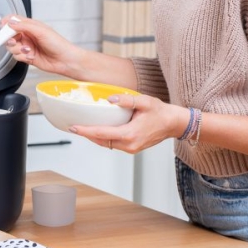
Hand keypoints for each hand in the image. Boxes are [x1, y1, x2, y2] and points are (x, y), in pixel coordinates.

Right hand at [2, 16, 83, 77]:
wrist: (65, 60)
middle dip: (10, 39)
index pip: (14, 21)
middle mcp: (28, 36)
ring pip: (12, 47)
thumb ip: (24, 26)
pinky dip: (22, 56)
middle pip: (10, 35)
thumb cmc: (58, 44)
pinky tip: (30, 56)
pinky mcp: (27, 56)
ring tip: (28, 50)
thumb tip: (11, 22)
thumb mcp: (41, 31)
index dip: (7, 23)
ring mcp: (27, 46)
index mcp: (31, 26)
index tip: (3, 27)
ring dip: (18, 49)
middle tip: (15, 41)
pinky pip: (16, 56)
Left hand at [69, 93, 189, 153]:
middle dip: (86, 135)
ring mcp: (131, 148)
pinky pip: (113, 144)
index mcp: (129, 134)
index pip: (101, 133)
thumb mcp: (145, 102)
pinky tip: (98, 131)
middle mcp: (129, 144)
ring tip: (82, 128)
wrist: (174, 124)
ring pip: (106, 144)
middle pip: (101, 141)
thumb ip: (127, 100)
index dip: (85, 131)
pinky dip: (104, 138)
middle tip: (73, 127)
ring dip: (94, 137)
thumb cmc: (161, 112)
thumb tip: (111, 98)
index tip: (73, 128)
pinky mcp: (132, 148)